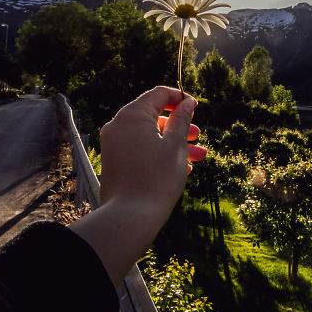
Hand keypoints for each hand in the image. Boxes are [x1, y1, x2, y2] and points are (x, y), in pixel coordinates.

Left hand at [69, 87, 205, 285]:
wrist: (130, 217)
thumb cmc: (157, 179)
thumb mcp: (176, 146)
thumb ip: (182, 120)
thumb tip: (188, 103)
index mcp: (131, 116)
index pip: (158, 94)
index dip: (180, 98)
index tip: (196, 107)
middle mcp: (118, 126)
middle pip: (154, 116)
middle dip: (179, 125)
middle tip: (197, 136)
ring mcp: (114, 144)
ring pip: (149, 135)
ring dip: (173, 143)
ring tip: (198, 157)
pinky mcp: (114, 161)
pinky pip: (140, 149)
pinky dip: (159, 153)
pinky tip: (180, 167)